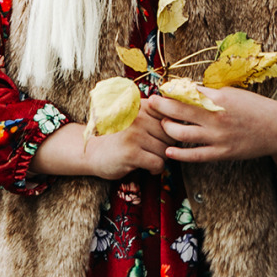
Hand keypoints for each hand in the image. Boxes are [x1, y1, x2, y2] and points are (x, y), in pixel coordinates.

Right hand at [30, 101, 175, 179]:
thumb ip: (156, 115)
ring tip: (149, 158)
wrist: (92, 152)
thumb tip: (184, 121)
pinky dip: (156, 169)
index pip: (171, 117)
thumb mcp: (136, 119)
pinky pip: (158, 163)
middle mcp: (137, 116)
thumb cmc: (119, 137)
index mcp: (140, 106)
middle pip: (171, 135)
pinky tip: (147, 168)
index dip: (171, 131)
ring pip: (166, 150)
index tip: (160, 137)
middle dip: (167, 147)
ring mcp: (134, 134)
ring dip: (161, 159)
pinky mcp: (131, 153)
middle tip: (154, 151)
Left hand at [154, 87, 276, 183]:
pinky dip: (179, 153)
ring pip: (180, 133)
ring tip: (162, 124)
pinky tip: (168, 150)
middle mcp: (214, 117)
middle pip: (177, 110)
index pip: (184, 92)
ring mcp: (217, 137)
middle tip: (150, 103)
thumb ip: (209, 93)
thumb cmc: (253, 107)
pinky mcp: (221, 153)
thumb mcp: (231, 93)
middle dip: (160, 106)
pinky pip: (194, 155)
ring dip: (166, 128)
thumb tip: (186, 89)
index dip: (168, 91)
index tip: (159, 90)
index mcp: (217, 98)